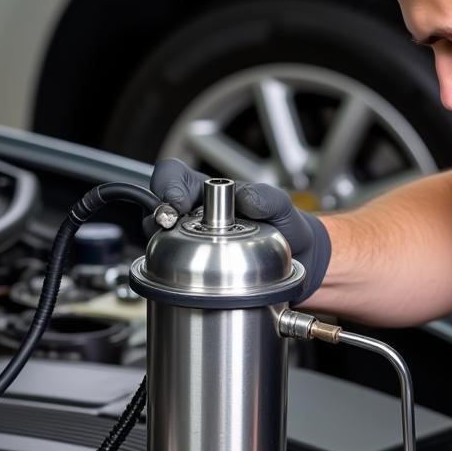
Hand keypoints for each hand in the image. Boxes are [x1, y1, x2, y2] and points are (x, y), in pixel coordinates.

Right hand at [149, 158, 330, 301]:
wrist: (294, 261)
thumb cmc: (285, 227)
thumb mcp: (283, 207)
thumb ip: (268, 198)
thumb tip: (244, 198)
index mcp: (207, 192)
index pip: (173, 175)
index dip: (167, 183)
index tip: (176, 201)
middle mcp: (192, 215)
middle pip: (157, 207)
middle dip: (157, 215)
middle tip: (170, 225)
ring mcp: (189, 242)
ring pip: (158, 238)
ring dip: (160, 242)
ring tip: (178, 249)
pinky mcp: (192, 270)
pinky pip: (172, 268)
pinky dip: (174, 271)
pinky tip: (192, 275)